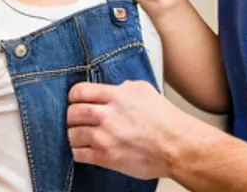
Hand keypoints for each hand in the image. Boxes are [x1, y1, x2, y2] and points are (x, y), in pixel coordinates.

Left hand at [67, 80, 196, 179]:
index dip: (74, 95)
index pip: (80, 92)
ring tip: (81, 133)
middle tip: (76, 118)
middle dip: (72, 115)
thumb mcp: (143, 89)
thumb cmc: (164, 118)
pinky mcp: (105, 158)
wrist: (174, 144)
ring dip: (74, 134)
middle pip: (72, 113)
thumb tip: (110, 90)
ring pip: (72, 134)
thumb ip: (122, 88)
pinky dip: (78, 151)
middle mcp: (107, 115)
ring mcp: (104, 138)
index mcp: (116, 95)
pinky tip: (85, 148)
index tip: (75, 99)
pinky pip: (78, 154)